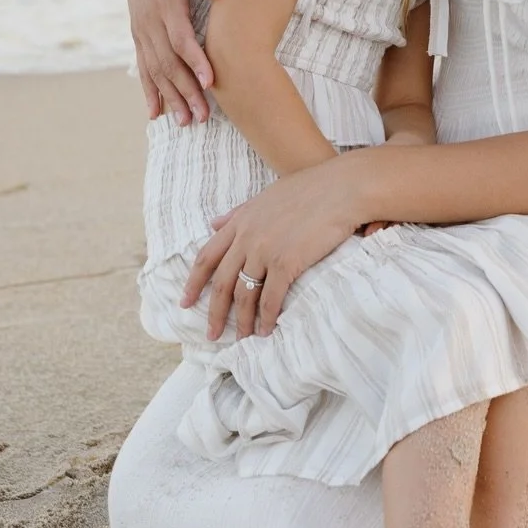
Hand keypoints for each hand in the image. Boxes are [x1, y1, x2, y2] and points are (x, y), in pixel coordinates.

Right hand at [123, 0, 220, 124]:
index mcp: (164, 1)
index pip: (180, 37)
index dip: (195, 60)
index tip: (210, 81)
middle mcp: (149, 20)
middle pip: (168, 62)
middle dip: (185, 91)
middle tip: (203, 117)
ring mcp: (142, 29)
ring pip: (155, 70)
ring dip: (170, 97)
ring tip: (187, 123)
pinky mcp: (139, 34)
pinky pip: (143, 67)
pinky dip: (150, 91)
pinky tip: (155, 114)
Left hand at [181, 159, 367, 338]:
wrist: (343, 188)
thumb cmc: (311, 188)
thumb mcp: (267, 196)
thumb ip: (238, 212)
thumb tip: (213, 222)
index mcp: (240, 221)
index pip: (206, 257)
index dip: (194, 283)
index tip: (185, 302)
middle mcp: (247, 237)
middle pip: (222, 283)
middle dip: (214, 312)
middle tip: (211, 334)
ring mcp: (265, 250)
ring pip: (244, 295)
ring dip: (242, 321)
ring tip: (243, 339)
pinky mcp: (287, 262)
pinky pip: (271, 298)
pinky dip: (267, 318)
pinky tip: (267, 330)